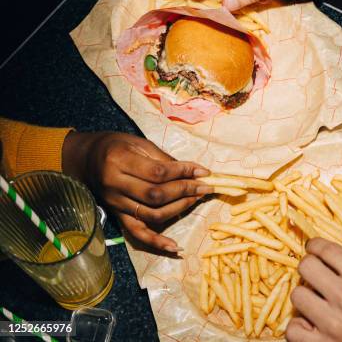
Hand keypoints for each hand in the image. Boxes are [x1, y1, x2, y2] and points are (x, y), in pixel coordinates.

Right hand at [62, 131, 210, 251]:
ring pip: (152, 214)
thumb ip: (163, 158)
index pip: (158, 172)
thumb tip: (193, 171)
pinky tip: (175, 247)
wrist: (87, 159)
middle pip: (156, 194)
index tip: (203, 171)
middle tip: (205, 187)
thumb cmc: (116, 146)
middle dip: (185, 191)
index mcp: (119, 161)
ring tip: (196, 199)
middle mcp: (115, 184)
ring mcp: (115, 204)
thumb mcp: (138, 143)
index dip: (183, 172)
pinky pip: (137, 233)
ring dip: (179, 209)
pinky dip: (156, 242)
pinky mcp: (117, 216)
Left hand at [287, 238, 341, 341]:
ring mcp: (332, 323)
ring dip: (305, 297)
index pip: (326, 249)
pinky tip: (311, 325)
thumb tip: (325, 256)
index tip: (312, 248)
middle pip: (306, 267)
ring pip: (297, 295)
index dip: (315, 245)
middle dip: (309, 267)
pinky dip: (299, 327)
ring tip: (315, 302)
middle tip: (314, 274)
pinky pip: (292, 328)